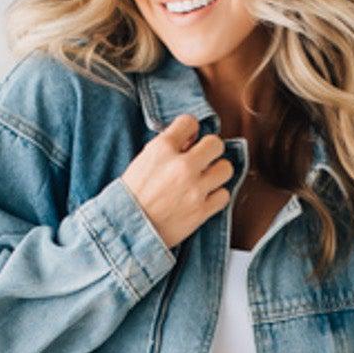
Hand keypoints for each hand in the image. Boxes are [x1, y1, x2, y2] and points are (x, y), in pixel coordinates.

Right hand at [121, 113, 232, 251]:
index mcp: (163, 148)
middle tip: (203, 159)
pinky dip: (216, 196)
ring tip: (206, 179)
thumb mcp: (143, 160)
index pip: (190, 122)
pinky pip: (224, 195)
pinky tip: (205, 197)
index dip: (190, 131)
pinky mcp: (202, 211)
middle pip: (215, 144)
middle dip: (209, 150)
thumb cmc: (132, 196)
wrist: (127, 229)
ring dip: (217, 173)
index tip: (189, 141)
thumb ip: (167, 147)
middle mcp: (182, 166)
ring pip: (225, 169)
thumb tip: (191, 141)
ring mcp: (194, 189)